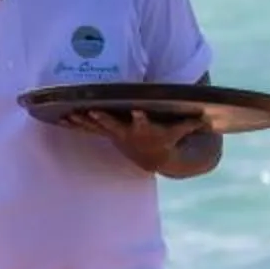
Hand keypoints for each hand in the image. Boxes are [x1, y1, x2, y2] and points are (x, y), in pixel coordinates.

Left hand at [63, 107, 201, 174]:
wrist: (154, 158)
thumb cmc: (168, 138)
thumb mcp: (179, 131)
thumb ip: (190, 124)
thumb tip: (207, 116)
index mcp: (145, 129)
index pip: (144, 122)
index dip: (141, 118)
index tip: (138, 110)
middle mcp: (127, 133)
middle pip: (113, 124)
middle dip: (102, 118)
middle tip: (91, 110)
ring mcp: (114, 134)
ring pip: (95, 127)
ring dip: (82, 121)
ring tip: (69, 113)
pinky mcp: (106, 133)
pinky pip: (87, 128)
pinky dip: (75, 123)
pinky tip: (62, 117)